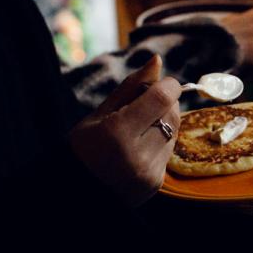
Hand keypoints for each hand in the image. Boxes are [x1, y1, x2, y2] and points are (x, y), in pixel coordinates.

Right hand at [69, 55, 180, 205]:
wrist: (78, 192)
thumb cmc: (83, 147)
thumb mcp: (99, 114)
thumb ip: (131, 87)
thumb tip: (157, 60)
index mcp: (116, 133)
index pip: (162, 98)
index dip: (168, 85)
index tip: (160, 82)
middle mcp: (136, 155)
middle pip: (172, 113)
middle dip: (165, 102)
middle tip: (145, 103)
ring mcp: (148, 172)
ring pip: (174, 131)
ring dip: (164, 121)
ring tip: (139, 126)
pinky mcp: (156, 182)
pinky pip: (169, 150)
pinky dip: (161, 141)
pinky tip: (140, 145)